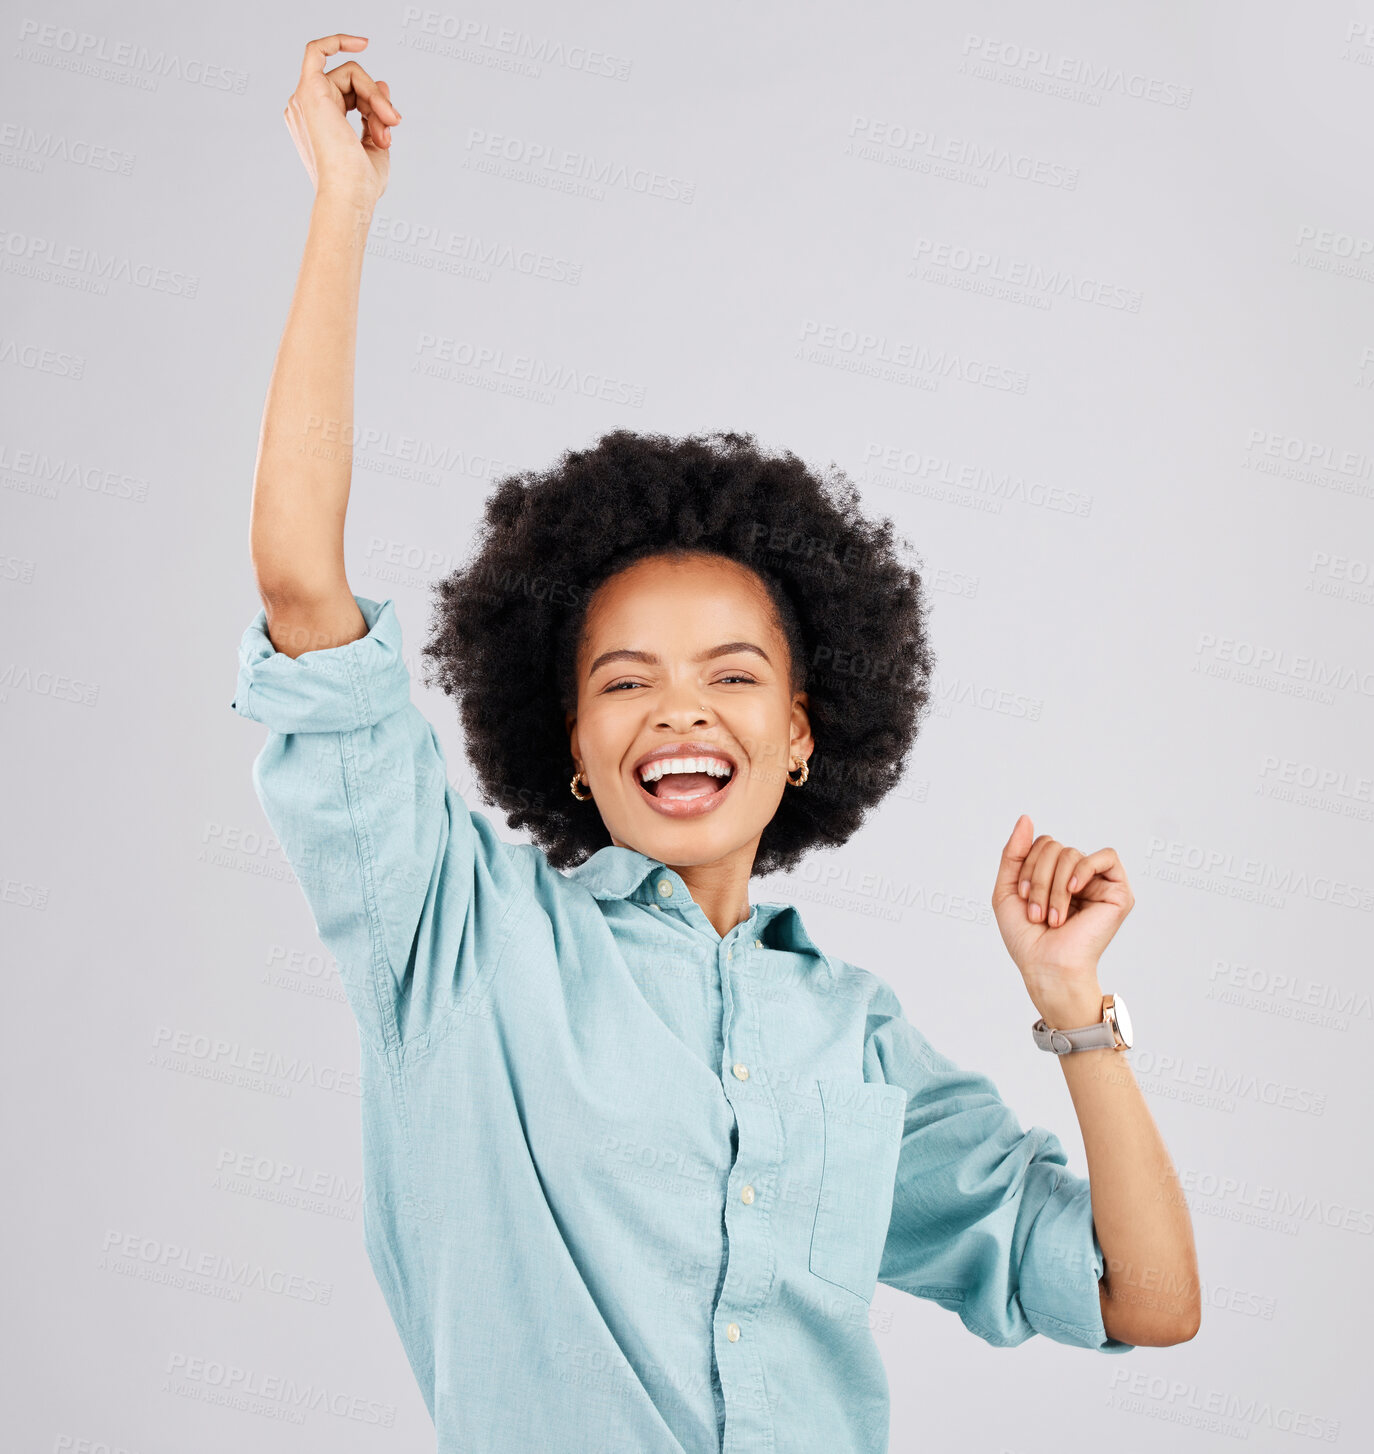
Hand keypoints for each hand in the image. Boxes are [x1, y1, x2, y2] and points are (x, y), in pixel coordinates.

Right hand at [283, 34, 401, 203]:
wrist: (350, 195)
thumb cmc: (361, 183)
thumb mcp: (375, 144)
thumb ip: (375, 114)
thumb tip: (381, 84)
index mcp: (317, 123)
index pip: (349, 96)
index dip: (371, 99)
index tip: (388, 113)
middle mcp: (306, 109)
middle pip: (351, 84)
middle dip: (378, 102)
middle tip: (392, 126)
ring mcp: (305, 99)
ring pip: (350, 75)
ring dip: (377, 98)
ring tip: (386, 126)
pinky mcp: (309, 91)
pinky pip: (319, 50)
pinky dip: (339, 41)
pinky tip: (362, 43)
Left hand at [991, 814, 1134, 1019]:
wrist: (1046, 967)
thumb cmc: (1027, 937)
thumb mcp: (1008, 889)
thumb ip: (1014, 852)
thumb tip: (1026, 818)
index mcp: (1055, 875)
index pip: (1042, 844)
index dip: (1026, 866)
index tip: (1022, 899)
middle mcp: (1079, 877)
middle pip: (1055, 846)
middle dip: (1038, 877)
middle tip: (1037, 913)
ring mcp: (1099, 884)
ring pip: (1072, 853)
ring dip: (1054, 886)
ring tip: (1053, 917)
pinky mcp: (1118, 894)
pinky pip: (1106, 857)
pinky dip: (1084, 869)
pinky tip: (1073, 890)